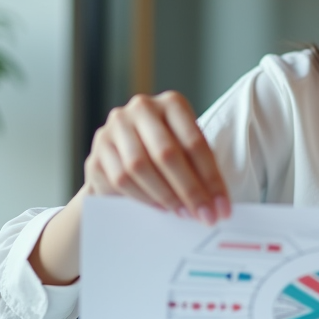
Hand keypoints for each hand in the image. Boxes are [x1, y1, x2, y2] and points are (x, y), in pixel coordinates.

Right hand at [83, 91, 230, 224]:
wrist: (122, 157)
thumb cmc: (165, 153)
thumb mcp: (186, 150)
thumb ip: (199, 168)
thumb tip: (216, 203)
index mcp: (171, 103)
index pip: (194, 141)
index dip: (211, 178)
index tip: (222, 207)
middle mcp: (141, 109)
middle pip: (166, 153)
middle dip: (189, 190)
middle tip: (204, 215)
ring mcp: (114, 129)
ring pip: (139, 167)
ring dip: (165, 196)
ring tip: (183, 213)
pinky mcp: (96, 153)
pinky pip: (119, 180)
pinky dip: (142, 198)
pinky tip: (159, 209)